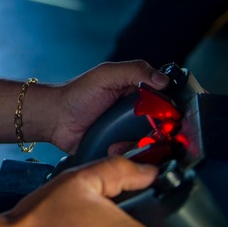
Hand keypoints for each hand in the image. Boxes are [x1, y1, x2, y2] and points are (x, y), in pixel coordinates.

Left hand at [41, 61, 168, 153]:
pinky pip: (134, 155)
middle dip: (158, 133)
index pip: (166, 101)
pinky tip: (113, 147)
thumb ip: (134, 71)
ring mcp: (129, 132)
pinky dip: (127, 153)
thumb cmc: (77, 94)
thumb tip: (163, 79)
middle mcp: (137, 113)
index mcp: (138, 92)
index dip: (172, 110)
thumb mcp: (106, 75)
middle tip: (147, 133)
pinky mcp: (120, 148)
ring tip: (121, 141)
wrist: (55, 119)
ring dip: (141, 145)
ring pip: (151, 144)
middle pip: (163, 126)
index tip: (171, 118)